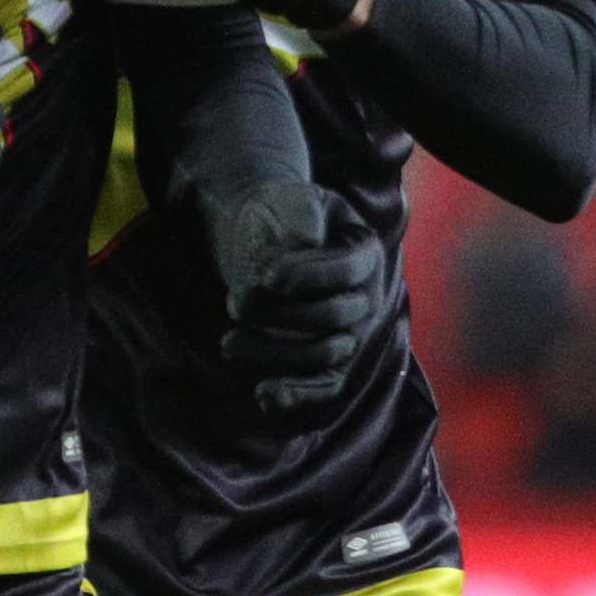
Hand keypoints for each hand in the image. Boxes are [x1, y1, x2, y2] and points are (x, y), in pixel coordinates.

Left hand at [201, 182, 391, 420]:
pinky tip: (263, 395)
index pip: (347, 270)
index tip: (268, 277)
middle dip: (281, 314)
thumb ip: (301, 214)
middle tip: (235, 303)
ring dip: (275, 354)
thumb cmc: (280, 215)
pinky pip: (324, 385)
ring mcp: (353, 333)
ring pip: (324, 354)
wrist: (266, 237)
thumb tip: (303, 242)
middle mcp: (368, 296)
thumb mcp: (291, 200)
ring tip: (228, 343)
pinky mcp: (332, 361)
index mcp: (365, 252)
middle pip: (334, 316)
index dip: (310, 276)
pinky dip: (297, 395)